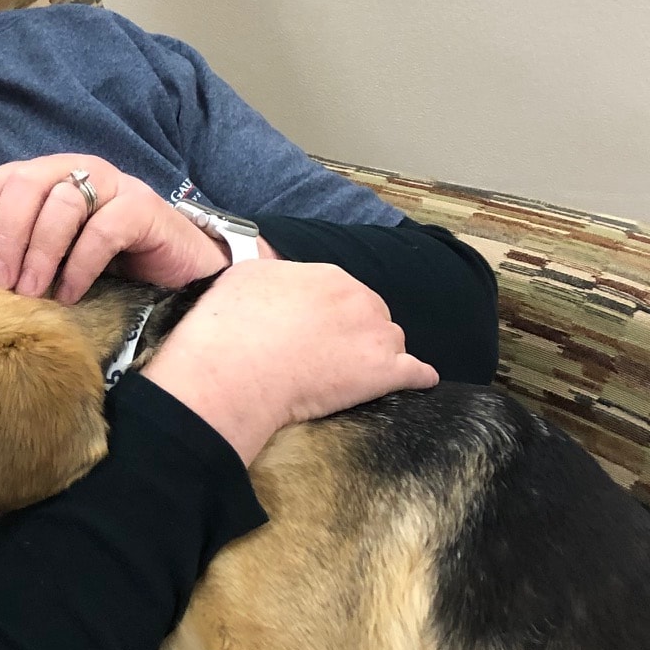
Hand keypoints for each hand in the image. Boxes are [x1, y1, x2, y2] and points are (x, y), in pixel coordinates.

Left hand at [0, 154, 263, 300]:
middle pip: (25, 184)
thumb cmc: (105, 266)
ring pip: (63, 203)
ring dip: (39, 253)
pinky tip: (70, 294)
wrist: (175, 274)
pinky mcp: (143, 208)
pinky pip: (103, 229)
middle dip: (4, 237)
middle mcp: (77, 170)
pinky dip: (80, 265)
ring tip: (31, 294)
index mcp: (46, 177)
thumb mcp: (46, 260)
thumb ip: (2, 252)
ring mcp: (113, 184)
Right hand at [144, 261, 438, 463]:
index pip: (341, 292)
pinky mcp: (385, 373)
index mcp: (327, 275)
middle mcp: (359, 298)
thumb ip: (269, 272)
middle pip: (370, 314)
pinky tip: (419, 381)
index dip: (328, 314)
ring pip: (391, 342)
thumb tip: (270, 268)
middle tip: (326, 355)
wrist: (235, 372)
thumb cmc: (231, 328)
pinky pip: (415, 373)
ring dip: (377, 354)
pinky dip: (417, 377)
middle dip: (355, 332)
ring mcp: (376, 336)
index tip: (312, 330)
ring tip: (352, 374)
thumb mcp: (244, 277)